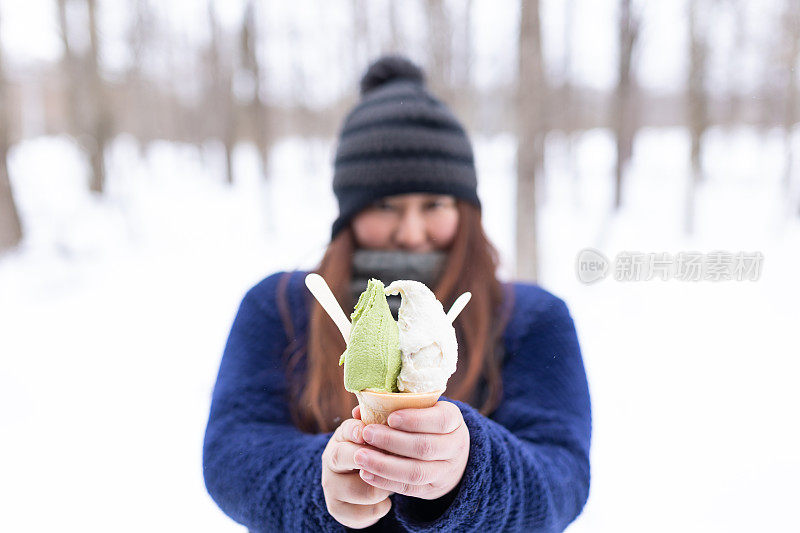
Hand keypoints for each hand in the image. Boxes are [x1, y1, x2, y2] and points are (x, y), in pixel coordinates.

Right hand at [321, 417, 392, 528]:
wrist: (357, 486)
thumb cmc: (375, 453)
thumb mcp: (376, 436)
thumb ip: (381, 423)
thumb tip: (372, 409)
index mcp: (342, 436)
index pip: (346, 430)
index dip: (357, 430)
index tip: (367, 433)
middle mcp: (331, 459)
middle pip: (342, 456)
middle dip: (373, 460)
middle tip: (394, 460)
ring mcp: (331, 485)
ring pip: (364, 489)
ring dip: (385, 487)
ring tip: (395, 482)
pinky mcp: (337, 509)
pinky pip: (366, 512)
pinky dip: (382, 507)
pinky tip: (386, 500)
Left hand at [352, 401, 469, 499]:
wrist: (449, 455)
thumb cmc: (427, 423)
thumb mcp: (422, 409)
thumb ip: (394, 406)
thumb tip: (359, 411)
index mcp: (454, 420)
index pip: (440, 420)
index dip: (415, 420)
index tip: (390, 418)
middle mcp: (454, 446)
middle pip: (425, 447)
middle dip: (392, 441)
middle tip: (367, 433)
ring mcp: (445, 471)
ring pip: (416, 472)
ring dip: (385, 465)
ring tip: (360, 456)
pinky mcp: (432, 489)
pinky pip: (408, 488)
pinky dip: (385, 481)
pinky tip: (366, 473)